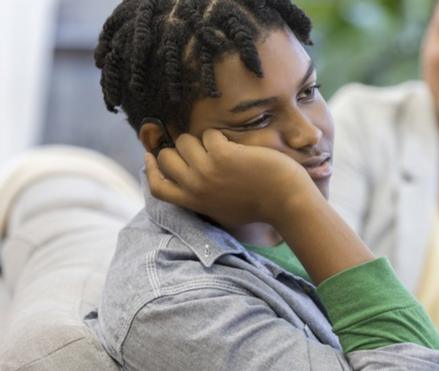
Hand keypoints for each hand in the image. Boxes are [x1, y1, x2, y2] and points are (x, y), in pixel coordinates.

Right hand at [145, 129, 316, 226]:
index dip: (149, 170)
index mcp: (194, 202)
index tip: (150, 156)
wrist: (285, 202)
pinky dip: (222, 136)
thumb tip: (188, 183)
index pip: (157, 188)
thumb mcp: (222, 212)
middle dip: (180, 148)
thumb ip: (202, 199)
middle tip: (199, 148)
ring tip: (222, 147)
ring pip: (185, 142)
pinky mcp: (223, 156)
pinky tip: (237, 147)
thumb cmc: (259, 206)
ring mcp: (207, 171)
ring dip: (201, 140)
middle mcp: (196, 187)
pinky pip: (210, 135)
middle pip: (166, 158)